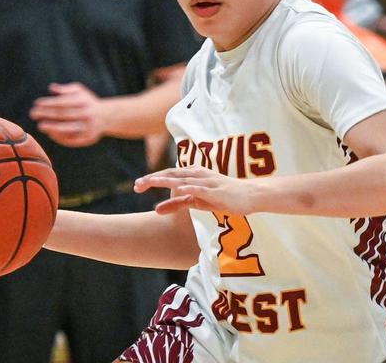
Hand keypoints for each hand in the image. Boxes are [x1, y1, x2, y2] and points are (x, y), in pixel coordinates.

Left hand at [30, 82, 105, 146]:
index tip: (36, 103)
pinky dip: (59, 137)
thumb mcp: (80, 91)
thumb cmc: (88, 102)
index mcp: (84, 102)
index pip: (63, 102)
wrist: (107, 117)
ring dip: (52, 128)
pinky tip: (50, 133)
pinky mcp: (88, 138)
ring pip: (67, 128)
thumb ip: (66, 89)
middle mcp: (87, 114)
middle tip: (33, 113)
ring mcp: (88, 127)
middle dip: (46, 114)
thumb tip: (51, 88)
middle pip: (63, 115)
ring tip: (40, 125)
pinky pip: (71, 139)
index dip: (48, 103)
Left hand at [135, 166, 259, 215]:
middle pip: (171, 175)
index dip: (152, 179)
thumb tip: (155, 210)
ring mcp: (207, 182)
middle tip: (136, 185)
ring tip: (151, 182)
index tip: (136, 186)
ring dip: (167, 180)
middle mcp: (198, 175)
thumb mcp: (197, 202)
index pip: (168, 175)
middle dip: (153, 179)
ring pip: (183, 179)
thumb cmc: (223, 197)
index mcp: (192, 175)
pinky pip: (201, 188)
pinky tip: (179, 188)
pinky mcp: (216, 191)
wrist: (249, 195)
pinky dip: (190, 187)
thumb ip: (177, 203)